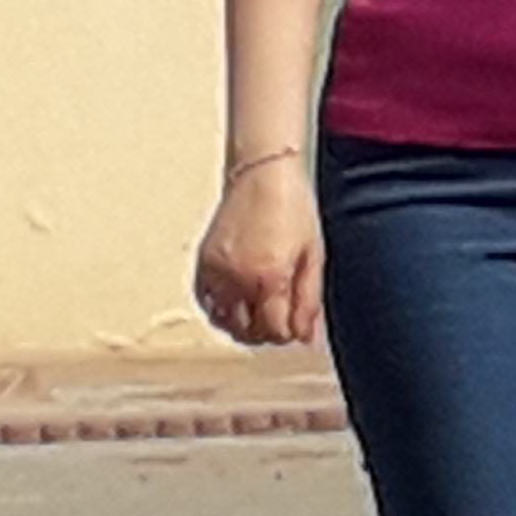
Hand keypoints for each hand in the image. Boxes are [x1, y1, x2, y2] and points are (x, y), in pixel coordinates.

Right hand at [192, 159, 324, 347]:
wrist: (263, 177)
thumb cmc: (293, 210)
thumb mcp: (312, 256)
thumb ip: (309, 301)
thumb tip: (306, 338)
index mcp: (270, 276)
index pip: (275, 330)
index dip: (289, 335)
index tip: (296, 328)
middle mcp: (238, 278)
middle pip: (249, 332)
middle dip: (268, 333)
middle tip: (281, 320)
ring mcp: (216, 272)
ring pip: (225, 323)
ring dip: (244, 326)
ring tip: (262, 311)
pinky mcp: (202, 265)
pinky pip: (208, 305)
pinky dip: (222, 311)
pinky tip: (239, 301)